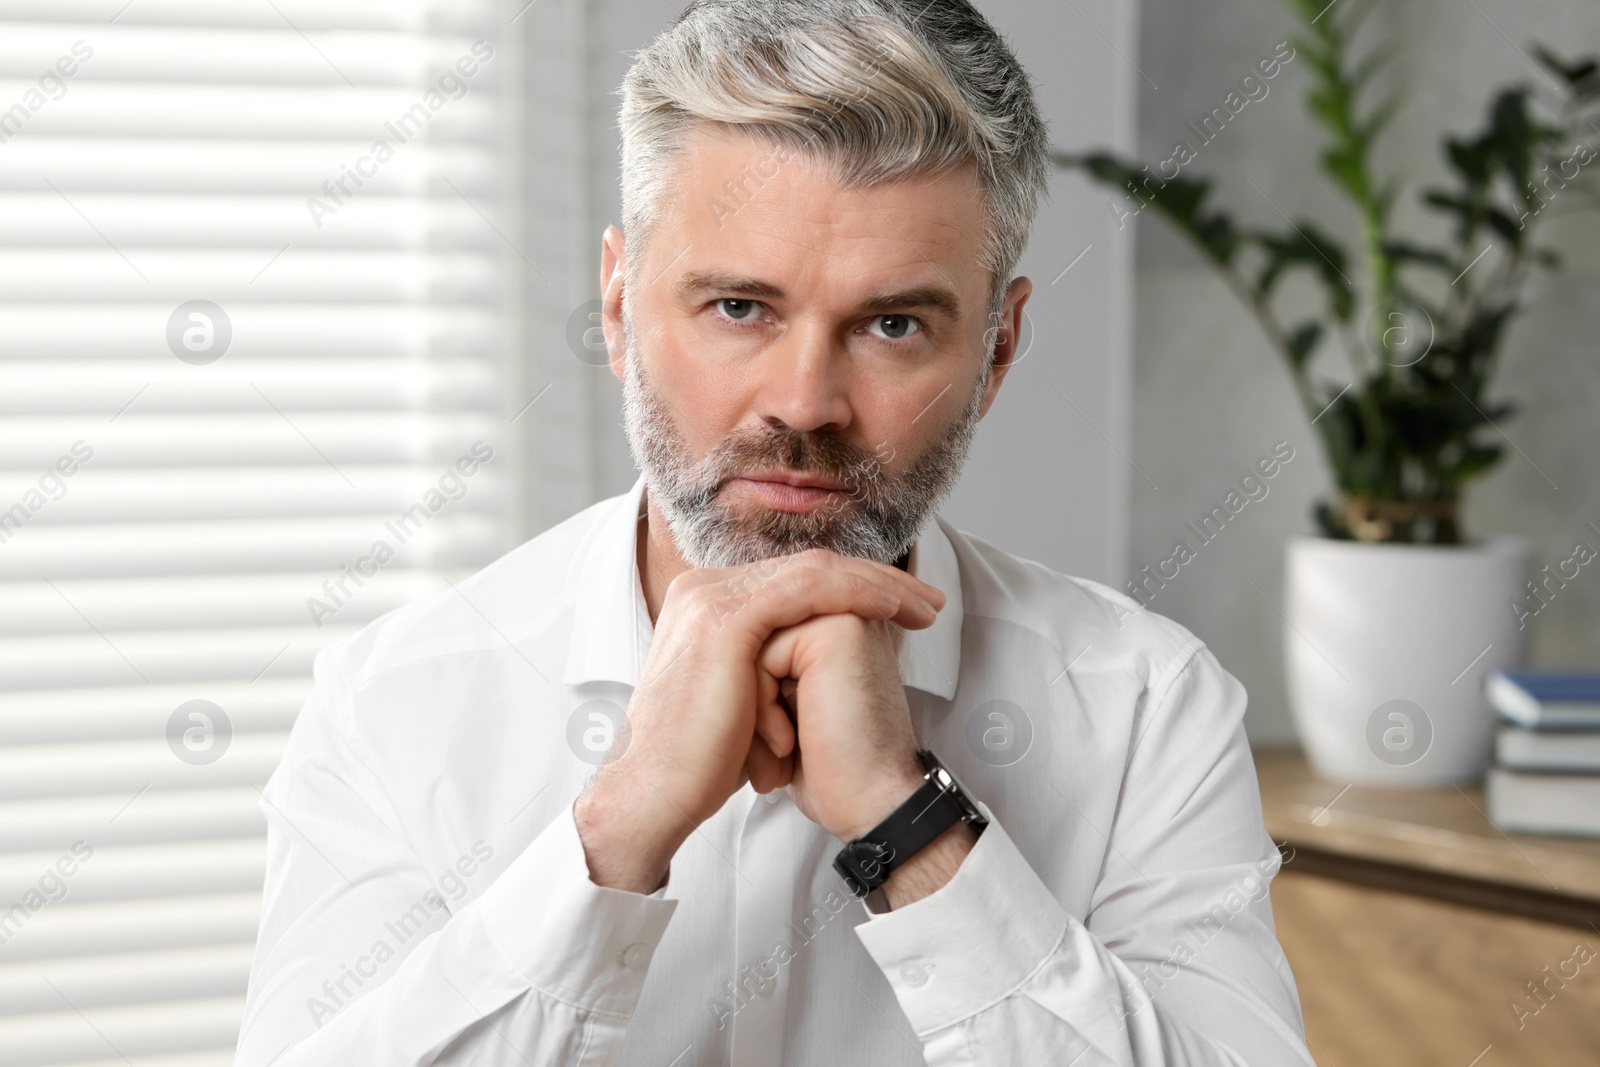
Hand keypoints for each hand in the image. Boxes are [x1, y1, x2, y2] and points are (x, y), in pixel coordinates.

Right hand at [573, 548, 945, 893]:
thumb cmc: (702, 763)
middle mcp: (703, 589)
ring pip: (814, 573)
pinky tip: (890, 609)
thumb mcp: (743, 699)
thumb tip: (815, 664)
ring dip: (879, 585)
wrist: (655, 796)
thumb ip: (770, 665)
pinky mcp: (725, 620)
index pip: (794, 577)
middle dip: (879, 581)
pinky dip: (855, 595)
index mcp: (705, 602)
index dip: (856, 587)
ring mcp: (710, 599)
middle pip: (809, 568)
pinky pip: (806, 591)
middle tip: (930, 601)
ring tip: (925, 607)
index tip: (907, 609)